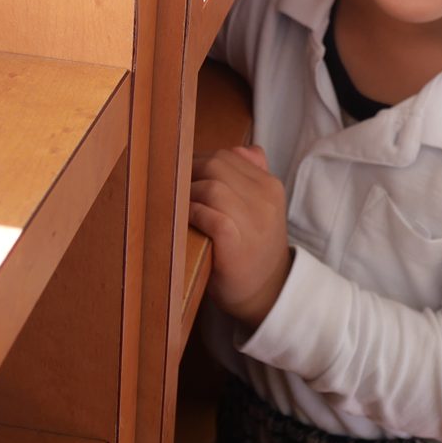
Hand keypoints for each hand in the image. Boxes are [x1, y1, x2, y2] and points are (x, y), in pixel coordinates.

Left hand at [189, 145, 293, 329]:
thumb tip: (242, 149)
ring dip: (187, 194)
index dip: (198, 162)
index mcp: (270, 185)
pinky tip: (183, 222)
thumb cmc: (254, 248)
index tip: (182, 176)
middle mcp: (266, 198)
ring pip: (212, 186)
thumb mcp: (261, 209)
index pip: (228, 155)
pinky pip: (208, 214)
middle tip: (171, 189)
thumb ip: (252, 178)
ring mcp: (254, 220)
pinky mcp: (236, 242)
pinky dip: (191, 213)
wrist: (269, 293)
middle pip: (217, 164)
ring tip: (175, 206)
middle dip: (189, 174)